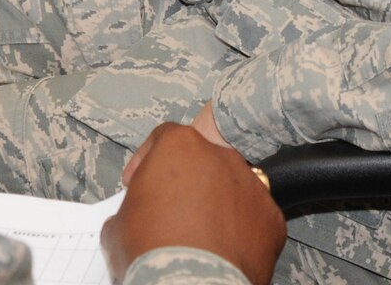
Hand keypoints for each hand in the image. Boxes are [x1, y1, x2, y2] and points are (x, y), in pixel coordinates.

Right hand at [102, 123, 283, 284]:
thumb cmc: (152, 251)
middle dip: (187, 184)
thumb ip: (132, 208)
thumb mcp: (118, 226)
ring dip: (217, 206)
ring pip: (232, 189)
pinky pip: (254, 220)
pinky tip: (224, 250)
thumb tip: (135, 221)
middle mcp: (220, 156)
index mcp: (180, 146)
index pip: (164, 139)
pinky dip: (241, 232)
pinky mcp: (271, 218)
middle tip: (172, 212)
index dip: (149, 162)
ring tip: (200, 235)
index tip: (141, 182)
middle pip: (202, 163)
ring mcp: (251, 186)